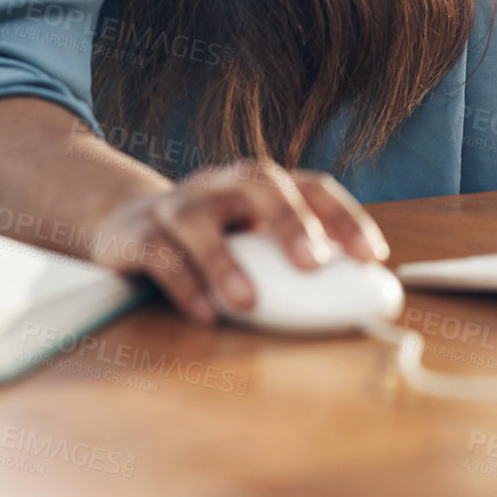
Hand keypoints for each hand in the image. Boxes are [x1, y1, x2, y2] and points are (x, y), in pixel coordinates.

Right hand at [86, 159, 388, 324]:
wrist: (124, 226)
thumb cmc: (209, 242)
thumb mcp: (251, 243)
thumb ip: (292, 262)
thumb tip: (354, 300)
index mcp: (258, 185)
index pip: (310, 185)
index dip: (343, 215)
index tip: (371, 255)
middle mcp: (219, 185)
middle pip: (257, 182)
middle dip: (289, 220)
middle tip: (313, 262)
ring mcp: (175, 205)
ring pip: (198, 220)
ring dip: (225, 260)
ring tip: (249, 302)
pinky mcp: (136, 235)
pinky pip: (159, 254)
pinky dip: (184, 284)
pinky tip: (206, 314)